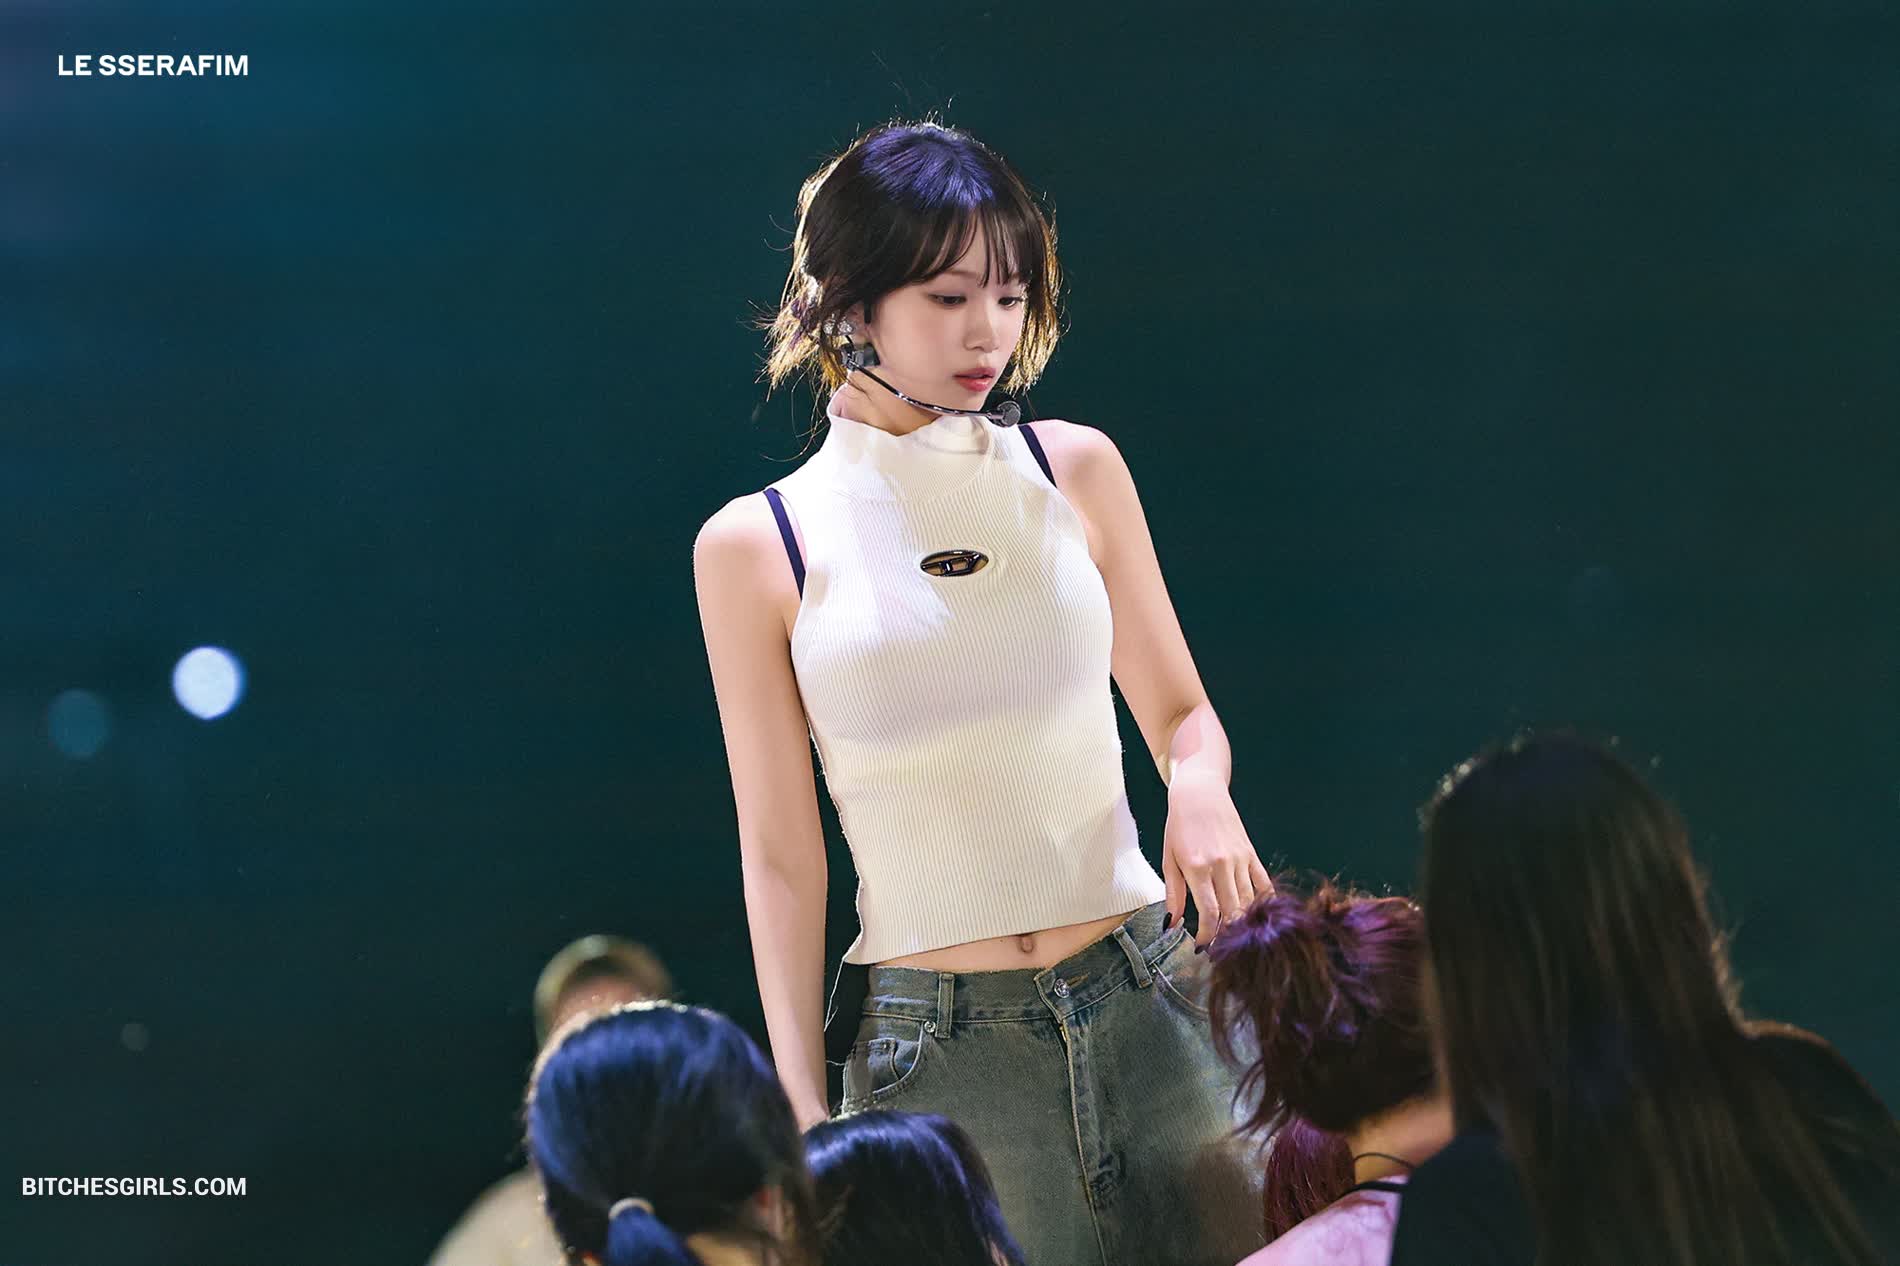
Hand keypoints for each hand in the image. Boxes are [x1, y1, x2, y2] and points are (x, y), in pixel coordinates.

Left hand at [1161, 768, 1271, 950]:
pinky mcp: (1251, 853)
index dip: (1208, 936)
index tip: (1202, 947)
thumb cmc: (1179, 826)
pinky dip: (1263, 902)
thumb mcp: (1169, 858)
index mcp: (1197, 867)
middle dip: (1226, 935)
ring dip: (1243, 923)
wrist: (1200, 792)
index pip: (1209, 912)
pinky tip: (1258, 917)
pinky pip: (1263, 883)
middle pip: (1232, 911)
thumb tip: (1171, 924)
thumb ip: (1173, 893)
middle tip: (1220, 949)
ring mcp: (1240, 859)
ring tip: (1235, 937)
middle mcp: (1221, 865)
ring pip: (1249, 901)